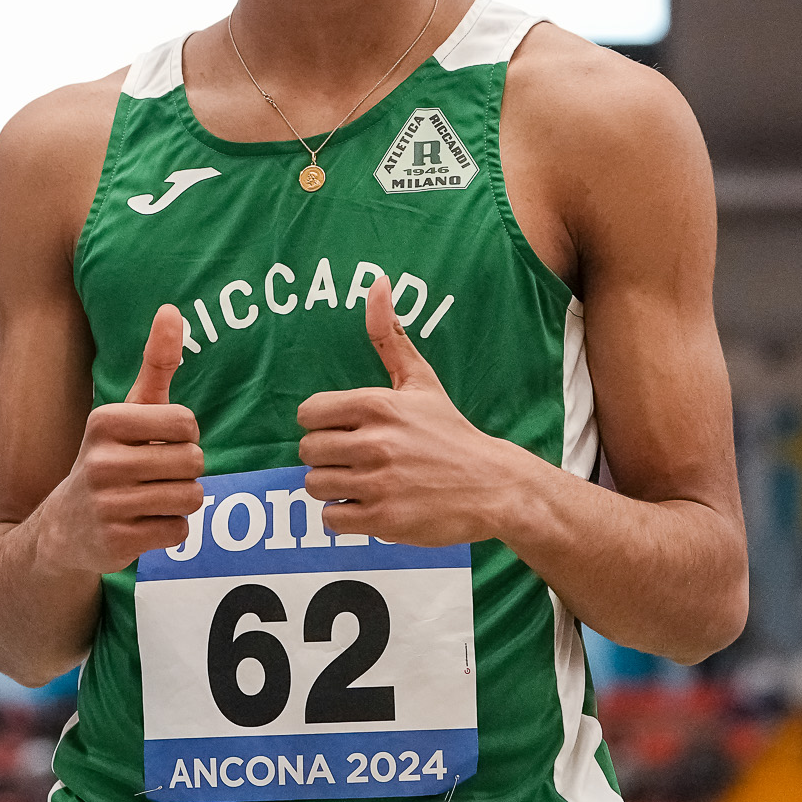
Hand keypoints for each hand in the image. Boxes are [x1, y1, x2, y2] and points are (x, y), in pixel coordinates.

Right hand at [39, 305, 204, 572]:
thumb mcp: (127, 411)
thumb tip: (171, 308)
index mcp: (105, 421)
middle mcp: (102, 460)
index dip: (184, 435)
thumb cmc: (109, 458)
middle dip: (186, 471)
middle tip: (157, 475)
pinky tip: (143, 524)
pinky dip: (171, 530)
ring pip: (190, 498)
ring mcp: (107, 504)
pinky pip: (179, 531)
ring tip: (150, 498)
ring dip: (181, 501)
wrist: (62, 529)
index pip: (187, 422)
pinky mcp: (116, 542)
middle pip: (193, 462)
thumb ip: (156, 362)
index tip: (158, 442)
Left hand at [296, 276, 538, 546]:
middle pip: (308, 451)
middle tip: (356, 459)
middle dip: (327, 457)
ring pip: (315, 485)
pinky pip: (331, 519)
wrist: (493, 485)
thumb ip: (389, 336)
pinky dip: (343, 516)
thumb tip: (377, 281)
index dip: (322, 424)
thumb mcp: (421, 381)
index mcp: (377, 405)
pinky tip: (368, 505)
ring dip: (334, 487)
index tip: (345, 431)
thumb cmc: (450, 432)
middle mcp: (374, 442)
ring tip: (362, 482)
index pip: (308, 413)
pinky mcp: (382, 519)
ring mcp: (377, 482)